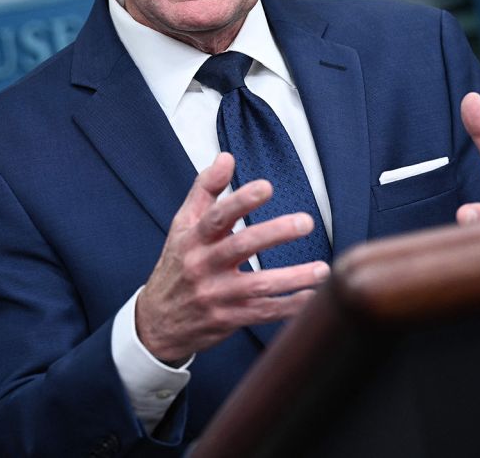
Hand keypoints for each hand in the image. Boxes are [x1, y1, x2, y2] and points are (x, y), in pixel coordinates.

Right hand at [134, 152, 329, 363]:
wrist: (158, 322)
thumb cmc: (176, 267)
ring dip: (292, 277)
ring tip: (322, 269)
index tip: (266, 187)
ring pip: (258, 285)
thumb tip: (226, 158)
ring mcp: (216, 295)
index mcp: (193, 239)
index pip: (217, 216)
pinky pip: (263, 313)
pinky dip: (289, 307)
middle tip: (305, 222)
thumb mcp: (182, 226)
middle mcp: (203, 265)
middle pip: (240, 246)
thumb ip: (205, 190)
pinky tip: (312, 297)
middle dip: (274, 233)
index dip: (241, 200)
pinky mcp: (228, 319)